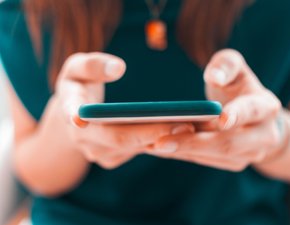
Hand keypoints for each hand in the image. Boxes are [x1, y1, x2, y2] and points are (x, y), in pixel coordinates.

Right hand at [56, 52, 193, 168]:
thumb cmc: (79, 84)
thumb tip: (118, 67)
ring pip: (135, 148)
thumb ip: (92, 65)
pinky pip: (140, 149)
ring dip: (165, 139)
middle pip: (120, 139)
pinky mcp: (115, 156)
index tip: (111, 119)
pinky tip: (186, 131)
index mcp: (72, 112)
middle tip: (187, 123)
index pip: (79, 115)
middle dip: (154, 132)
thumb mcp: (77, 68)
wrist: (77, 112)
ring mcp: (101, 152)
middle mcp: (85, 139)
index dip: (95, 119)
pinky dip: (163, 141)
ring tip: (196, 128)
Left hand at [146, 49, 286, 171]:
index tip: (221, 118)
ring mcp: (248, 154)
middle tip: (159, 142)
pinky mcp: (232, 162)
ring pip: (212, 156)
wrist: (255, 118)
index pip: (252, 111)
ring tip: (149, 146)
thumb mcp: (235, 69)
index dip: (238, 114)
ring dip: (180, 151)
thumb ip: (227, 65)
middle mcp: (262, 136)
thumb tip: (214, 76)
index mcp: (264, 108)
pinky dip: (180, 154)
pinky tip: (157, 148)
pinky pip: (204, 160)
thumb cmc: (238, 88)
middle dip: (192, 143)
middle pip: (227, 143)